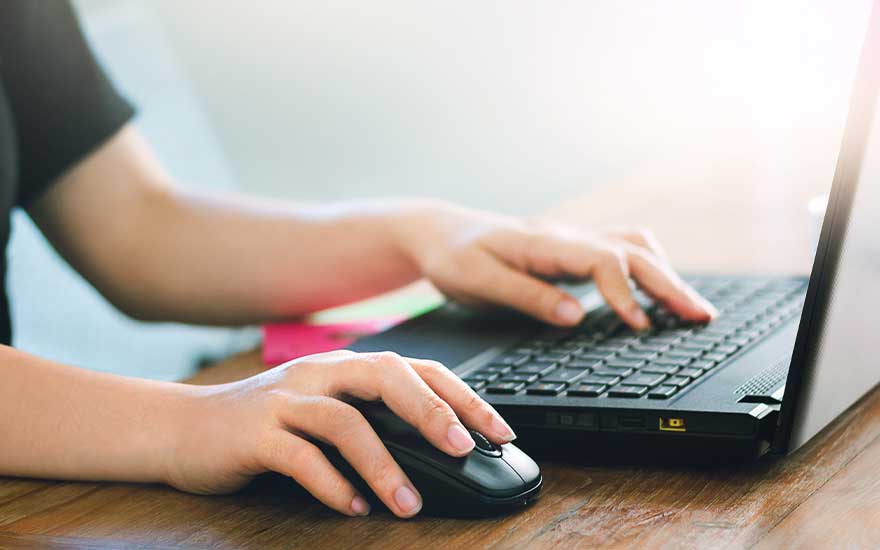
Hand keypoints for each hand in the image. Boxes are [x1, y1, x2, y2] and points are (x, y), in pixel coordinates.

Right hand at [165, 350, 515, 517]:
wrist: (185, 428)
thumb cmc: (267, 424)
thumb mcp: (325, 411)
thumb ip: (374, 422)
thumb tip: (440, 453)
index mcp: (346, 367)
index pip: (417, 369)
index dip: (462, 396)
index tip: (498, 430)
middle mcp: (320, 374)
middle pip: (387, 377)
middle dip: (431, 411)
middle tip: (463, 449)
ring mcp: (285, 400)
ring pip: (346, 421)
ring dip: (384, 464)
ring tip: (408, 503)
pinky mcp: (255, 433)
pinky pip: (300, 457)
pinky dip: (332, 484)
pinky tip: (354, 508)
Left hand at [394, 201, 716, 329]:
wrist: (440, 232)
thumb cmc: (454, 256)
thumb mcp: (478, 281)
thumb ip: (526, 296)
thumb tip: (575, 316)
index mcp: (544, 242)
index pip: (602, 260)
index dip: (626, 293)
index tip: (641, 326)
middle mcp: (566, 236)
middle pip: (632, 252)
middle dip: (669, 285)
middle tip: (701, 316)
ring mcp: (572, 239)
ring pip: (634, 247)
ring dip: (666, 274)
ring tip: (691, 306)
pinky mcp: (571, 249)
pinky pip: (621, 250)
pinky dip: (648, 268)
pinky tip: (657, 288)